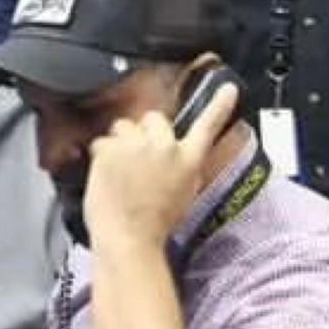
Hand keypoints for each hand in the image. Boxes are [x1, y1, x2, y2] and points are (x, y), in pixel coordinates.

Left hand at [82, 82, 242, 250]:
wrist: (129, 238)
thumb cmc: (155, 225)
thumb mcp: (183, 194)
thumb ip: (180, 167)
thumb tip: (172, 155)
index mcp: (188, 160)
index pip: (208, 126)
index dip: (219, 106)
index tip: (228, 89)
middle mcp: (166, 147)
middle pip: (153, 118)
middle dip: (144, 132)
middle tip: (138, 158)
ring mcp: (137, 145)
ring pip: (123, 126)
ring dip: (121, 141)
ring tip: (121, 169)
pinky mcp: (110, 149)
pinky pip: (101, 142)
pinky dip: (100, 156)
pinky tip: (106, 176)